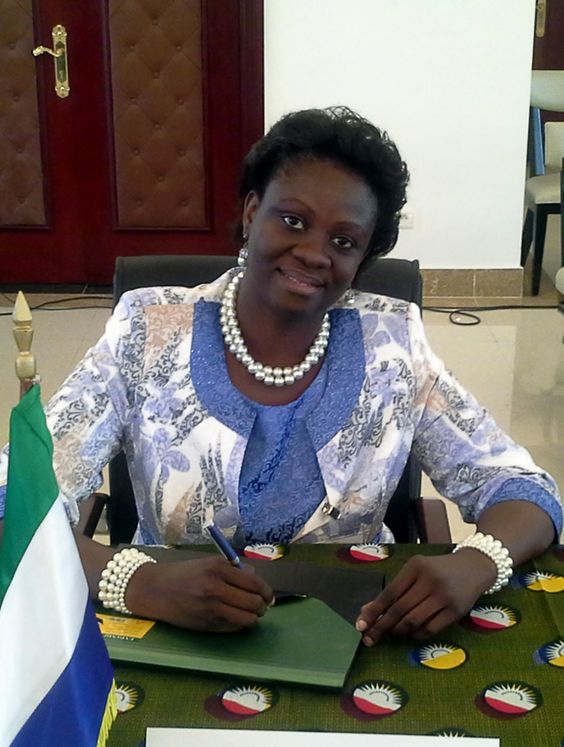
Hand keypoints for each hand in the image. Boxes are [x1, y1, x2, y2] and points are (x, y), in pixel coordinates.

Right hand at [126, 556, 273, 631]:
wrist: (155, 590)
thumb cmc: (184, 573)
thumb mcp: (209, 563)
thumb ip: (234, 570)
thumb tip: (257, 579)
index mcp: (218, 569)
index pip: (254, 582)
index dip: (266, 590)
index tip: (268, 593)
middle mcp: (215, 589)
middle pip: (253, 603)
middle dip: (263, 605)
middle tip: (263, 604)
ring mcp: (210, 609)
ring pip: (247, 619)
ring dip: (254, 617)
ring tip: (252, 612)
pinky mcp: (206, 625)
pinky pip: (233, 628)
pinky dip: (240, 624)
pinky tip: (237, 618)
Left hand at [355, 549, 495, 644]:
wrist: (474, 567)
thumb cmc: (437, 570)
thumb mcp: (415, 572)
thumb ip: (394, 590)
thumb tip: (368, 611)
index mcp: (415, 567)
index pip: (390, 593)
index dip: (374, 611)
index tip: (361, 624)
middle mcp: (429, 580)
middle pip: (400, 609)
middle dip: (382, 626)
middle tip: (370, 638)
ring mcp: (444, 596)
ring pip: (414, 621)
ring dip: (398, 631)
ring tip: (391, 634)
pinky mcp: (456, 611)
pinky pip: (430, 629)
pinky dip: (416, 635)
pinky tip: (410, 634)